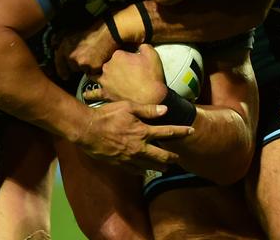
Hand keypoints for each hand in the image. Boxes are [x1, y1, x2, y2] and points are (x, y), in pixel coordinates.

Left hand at [53, 19, 118, 79]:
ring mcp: (83, 64)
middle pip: (73, 68)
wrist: (108, 33)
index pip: (59, 63)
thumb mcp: (72, 32)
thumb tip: (53, 44)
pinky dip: (97, 69)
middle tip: (86, 57)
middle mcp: (72, 57)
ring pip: (83, 71)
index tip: (65, 76)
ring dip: (87, 67)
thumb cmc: (92, 31)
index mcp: (65, 47)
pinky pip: (94, 73)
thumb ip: (60, 39)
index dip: (62, 71)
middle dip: (78, 65)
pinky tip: (100, 59)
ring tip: (94, 57)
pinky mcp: (93, 68)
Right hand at [75, 100, 193, 172]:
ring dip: (159, 166)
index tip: (191, 131)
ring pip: (149, 166)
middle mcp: (139, 147)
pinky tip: (144, 171)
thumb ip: (147, 110)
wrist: (87, 130)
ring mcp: (129, 157)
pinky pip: (135, 170)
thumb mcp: (128, 107)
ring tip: (165, 167)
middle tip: (178, 159)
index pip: (167, 132)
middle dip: (172, 157)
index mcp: (143, 131)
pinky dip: (142, 171)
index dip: (181, 132)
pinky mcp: (120, 163)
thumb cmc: (107, 115)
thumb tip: (165, 110)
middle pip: (161, 155)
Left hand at [84, 44, 167, 103]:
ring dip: (95, 74)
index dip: (122, 55)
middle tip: (118, 69)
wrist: (150, 97)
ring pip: (95, 74)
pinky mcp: (106, 93)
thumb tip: (139, 45)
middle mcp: (108, 66)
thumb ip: (143, 46)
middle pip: (105, 62)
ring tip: (95, 75)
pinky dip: (89, 94)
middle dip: (110, 64)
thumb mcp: (152, 55)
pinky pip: (94, 93)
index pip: (116, 51)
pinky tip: (86, 94)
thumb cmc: (152, 76)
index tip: (128, 59)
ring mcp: (105, 81)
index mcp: (118, 55)